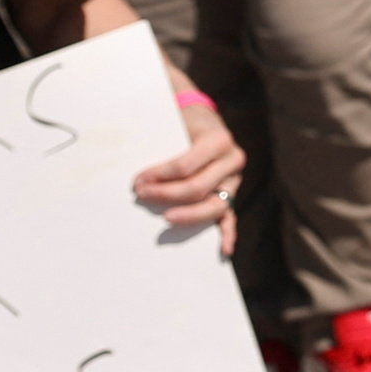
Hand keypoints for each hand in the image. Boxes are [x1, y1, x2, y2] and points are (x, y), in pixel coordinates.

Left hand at [135, 93, 246, 255]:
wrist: (205, 121)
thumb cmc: (184, 124)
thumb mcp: (176, 125)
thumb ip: (162, 144)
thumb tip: (136, 173)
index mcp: (218, 140)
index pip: (185, 165)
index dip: (159, 175)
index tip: (138, 180)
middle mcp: (232, 160)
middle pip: (198, 187)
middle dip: (166, 195)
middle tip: (142, 195)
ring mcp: (234, 180)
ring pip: (215, 206)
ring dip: (188, 216)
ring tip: (165, 218)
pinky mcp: (231, 194)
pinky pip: (230, 216)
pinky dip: (228, 234)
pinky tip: (224, 249)